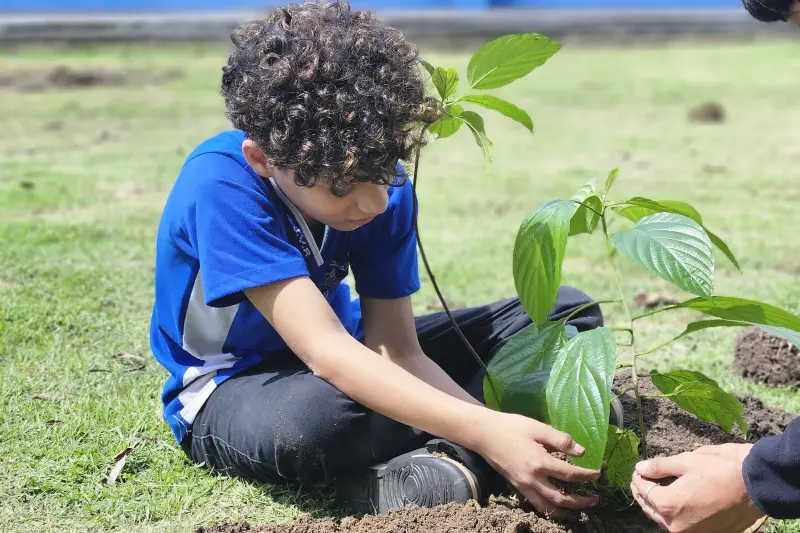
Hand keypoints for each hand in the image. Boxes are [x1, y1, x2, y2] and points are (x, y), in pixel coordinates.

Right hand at [476, 411, 600, 517]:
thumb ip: (560, 439)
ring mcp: (524, 486)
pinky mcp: (517, 487)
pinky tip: (557, 507)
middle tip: (595, 499)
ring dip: (567, 511)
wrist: (484, 434)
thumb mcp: (537, 427)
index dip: (588, 475)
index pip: (571, 474)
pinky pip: (536, 504)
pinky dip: (549, 509)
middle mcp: (533, 479)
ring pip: (548, 506)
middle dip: (582, 502)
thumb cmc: (511, 427)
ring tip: (579, 510)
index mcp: (540, 462)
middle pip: (562, 498)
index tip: (599, 473)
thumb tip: (581, 451)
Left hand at [630, 444, 764, 532]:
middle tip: (642, 479)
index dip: (639, 478)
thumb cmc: (720, 470)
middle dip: (643, 492)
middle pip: (650, 508)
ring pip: (662, 520)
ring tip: (653, 490)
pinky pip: (678, 526)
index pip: (643, 491)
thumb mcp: (685, 462)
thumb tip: (640, 468)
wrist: (755, 487)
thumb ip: (659, 467)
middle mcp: (676, 525)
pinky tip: (671, 502)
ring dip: (655, 505)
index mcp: (669, 504)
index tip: (639, 470)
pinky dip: (671, 515)